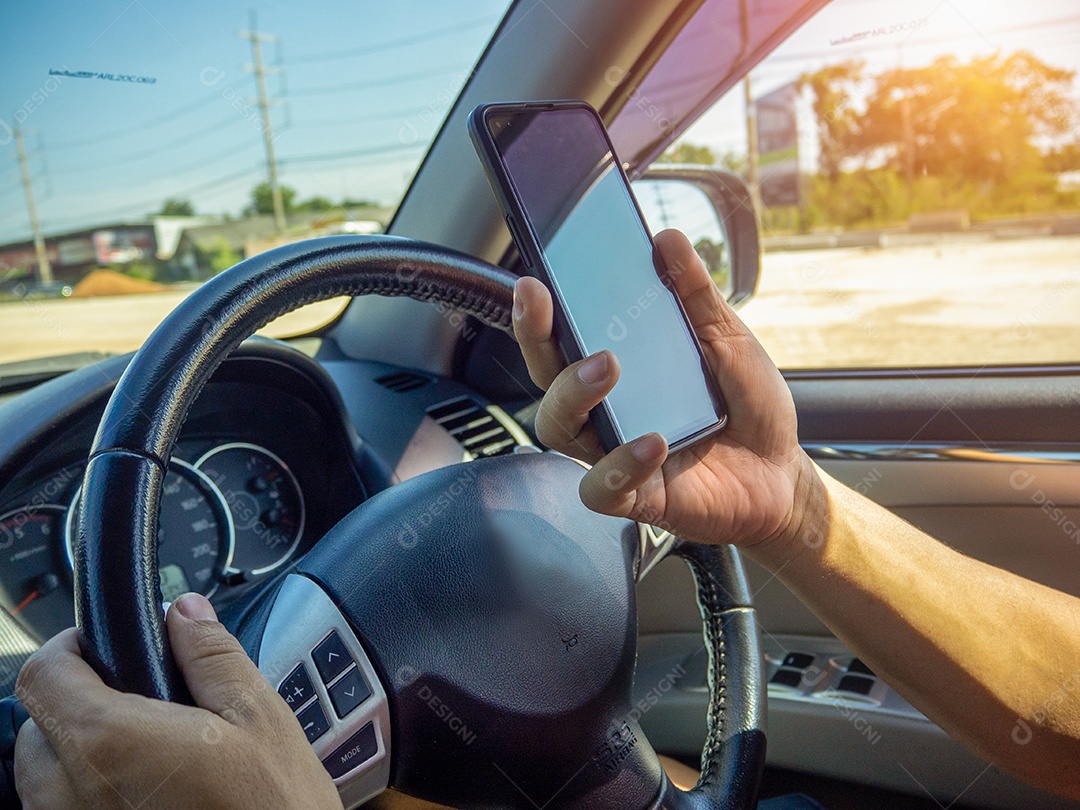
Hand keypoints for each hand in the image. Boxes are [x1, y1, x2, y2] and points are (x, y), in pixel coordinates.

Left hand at [14, 593, 341, 809]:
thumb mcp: (260, 718)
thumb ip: (212, 657)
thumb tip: (186, 614)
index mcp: (110, 744)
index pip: (42, 675)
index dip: (71, 647)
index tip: (105, 644)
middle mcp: (72, 796)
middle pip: (40, 728)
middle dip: (82, 703)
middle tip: (145, 704)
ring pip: (48, 779)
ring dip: (84, 756)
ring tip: (154, 756)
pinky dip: (95, 797)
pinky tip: (153, 796)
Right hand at [514, 229, 814, 557]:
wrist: (782, 472)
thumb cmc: (747, 406)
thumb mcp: (727, 339)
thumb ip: (695, 294)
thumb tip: (666, 240)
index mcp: (616, 368)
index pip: (561, 338)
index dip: (538, 313)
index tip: (534, 281)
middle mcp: (603, 410)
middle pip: (545, 378)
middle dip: (538, 340)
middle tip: (551, 308)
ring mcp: (613, 453)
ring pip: (558, 429)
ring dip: (572, 394)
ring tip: (607, 365)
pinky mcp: (636, 497)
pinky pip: (602, 488)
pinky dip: (619, 464)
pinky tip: (652, 441)